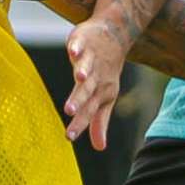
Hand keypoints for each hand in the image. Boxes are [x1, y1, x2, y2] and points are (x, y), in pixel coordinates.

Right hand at [64, 18, 129, 148]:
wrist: (116, 36)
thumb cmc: (106, 72)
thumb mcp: (105, 97)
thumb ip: (99, 121)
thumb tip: (100, 148)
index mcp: (100, 92)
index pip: (88, 110)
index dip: (79, 123)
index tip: (68, 137)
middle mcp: (96, 77)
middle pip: (87, 90)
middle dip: (79, 100)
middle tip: (69, 111)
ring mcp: (90, 58)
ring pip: (87, 67)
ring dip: (84, 72)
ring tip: (79, 78)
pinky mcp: (83, 41)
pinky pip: (80, 45)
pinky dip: (78, 48)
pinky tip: (74, 52)